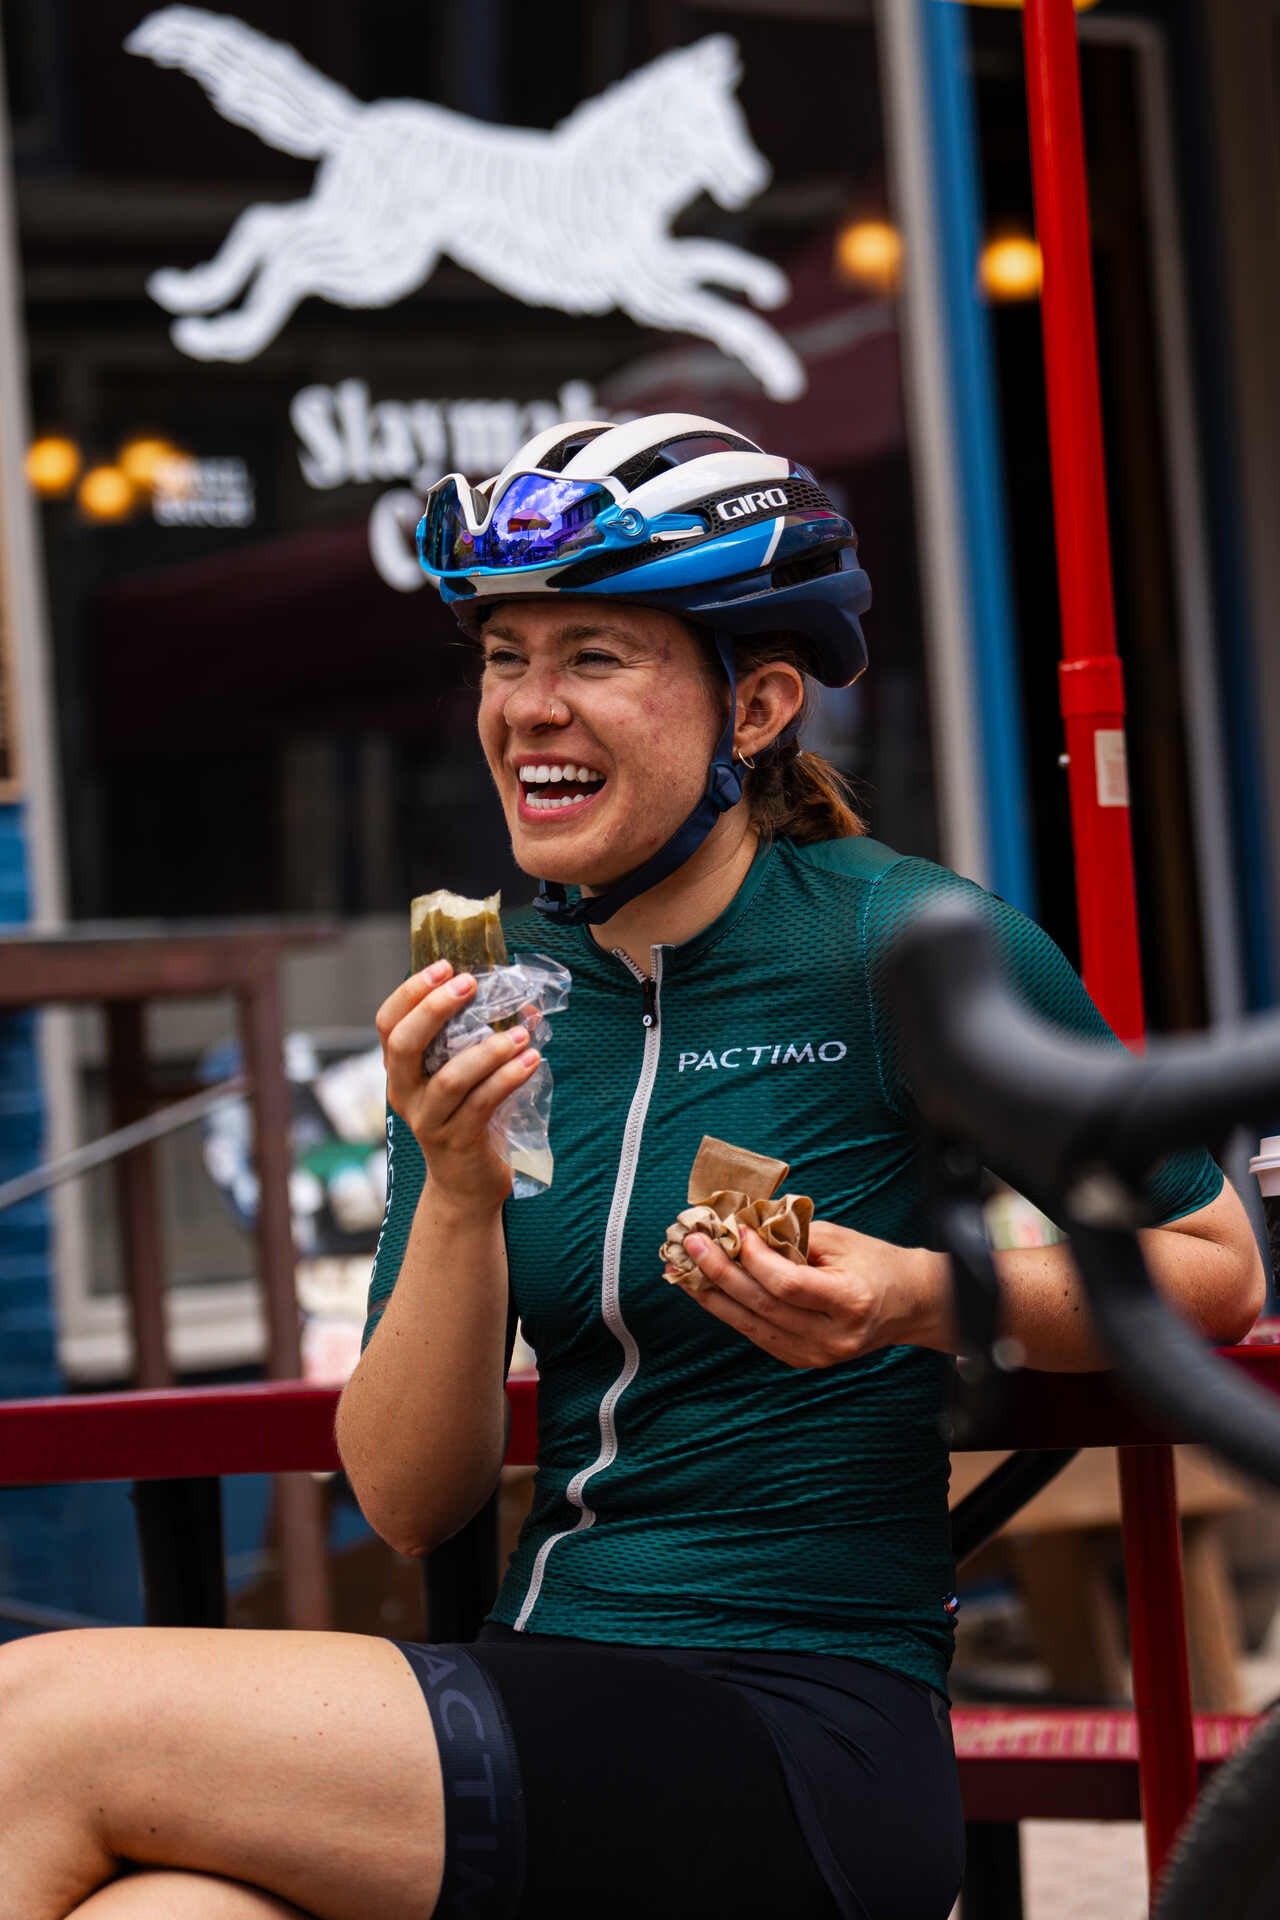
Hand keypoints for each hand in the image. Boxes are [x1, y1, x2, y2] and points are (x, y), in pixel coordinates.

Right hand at [375, 960, 541, 1209]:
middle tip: (469, 984)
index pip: (388, 1024)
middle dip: (434, 1009)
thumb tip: (523, 1002)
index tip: (443, 966)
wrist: (466, 1186)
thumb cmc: (468, 1119)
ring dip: (488, 1050)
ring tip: (521, 1034)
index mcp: (401, 1071)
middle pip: (404, 1045)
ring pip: (450, 1079)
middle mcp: (405, 1094)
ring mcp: (428, 1120)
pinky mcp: (458, 1142)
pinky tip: (532, 1061)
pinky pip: (482, 1104)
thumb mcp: (466, 1077)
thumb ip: (482, 1039)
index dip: (411, 992)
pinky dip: (508, 1078)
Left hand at [678, 1217, 946, 1368]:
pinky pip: (757, 1334)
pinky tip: (708, 1291)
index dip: (756, 1258)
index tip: (736, 1229)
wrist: (908, 1304)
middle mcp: (833, 1337)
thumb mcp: (842, 1239)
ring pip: (752, 1325)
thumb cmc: (877, 1263)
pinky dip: (730, 1311)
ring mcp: (817, 1355)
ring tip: (685, 1268)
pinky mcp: (803, 1360)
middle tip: (693, 1243)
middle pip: (763, 1306)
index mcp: (851, 1302)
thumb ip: (793, 1236)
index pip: (789, 1284)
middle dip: (721, 1272)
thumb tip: (742, 1227)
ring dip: (714, 1295)